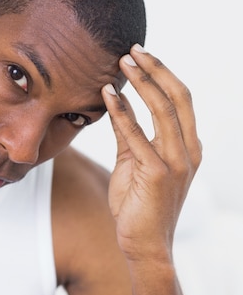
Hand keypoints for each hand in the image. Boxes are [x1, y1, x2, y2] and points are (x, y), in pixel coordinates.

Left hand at [102, 44, 201, 262]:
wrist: (144, 244)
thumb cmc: (139, 204)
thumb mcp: (134, 162)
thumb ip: (129, 134)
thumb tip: (116, 103)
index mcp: (187, 146)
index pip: (181, 99)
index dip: (163, 73)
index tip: (141, 54)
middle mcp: (188, 151)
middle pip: (177, 98)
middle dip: (155, 70)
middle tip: (132, 50)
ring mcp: (176, 163)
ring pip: (162, 111)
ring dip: (141, 83)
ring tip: (121, 62)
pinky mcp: (157, 175)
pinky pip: (137, 136)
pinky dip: (122, 112)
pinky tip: (107, 95)